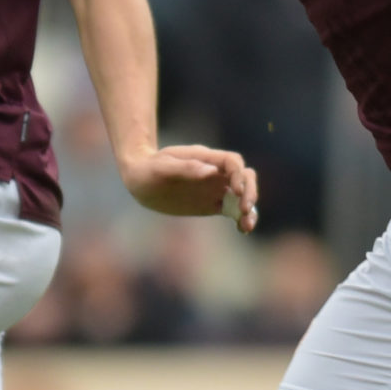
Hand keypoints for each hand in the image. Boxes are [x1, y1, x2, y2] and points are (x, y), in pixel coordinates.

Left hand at [120, 143, 260, 230]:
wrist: (141, 180)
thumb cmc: (149, 168)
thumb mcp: (163, 167)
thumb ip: (186, 168)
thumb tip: (211, 171)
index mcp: (206, 159)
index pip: (232, 162)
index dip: (238, 175)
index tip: (235, 190)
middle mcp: (216, 173)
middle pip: (244, 177)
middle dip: (249, 192)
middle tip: (244, 209)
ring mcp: (215, 188)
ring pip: (242, 196)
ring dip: (249, 208)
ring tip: (247, 225)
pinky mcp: (213, 204)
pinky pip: (233, 211)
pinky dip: (240, 219)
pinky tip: (243, 230)